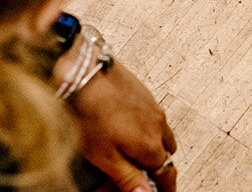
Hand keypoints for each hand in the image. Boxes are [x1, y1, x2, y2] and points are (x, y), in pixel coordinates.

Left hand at [66, 59, 177, 191]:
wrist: (84, 71)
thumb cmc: (90, 111)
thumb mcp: (105, 157)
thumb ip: (129, 178)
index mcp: (151, 146)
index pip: (167, 174)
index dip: (166, 188)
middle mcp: (157, 125)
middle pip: (167, 154)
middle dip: (159, 166)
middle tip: (146, 175)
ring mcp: (152, 106)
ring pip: (161, 133)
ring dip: (154, 145)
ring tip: (135, 150)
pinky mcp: (142, 92)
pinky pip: (153, 116)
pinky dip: (146, 126)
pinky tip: (126, 125)